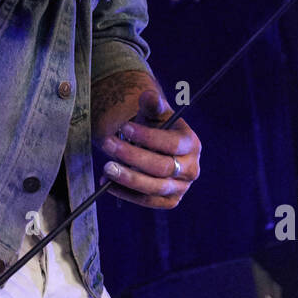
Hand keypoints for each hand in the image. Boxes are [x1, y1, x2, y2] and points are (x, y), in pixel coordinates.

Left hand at [97, 88, 200, 208]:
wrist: (155, 148)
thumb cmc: (155, 128)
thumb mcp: (154, 114)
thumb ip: (152, 104)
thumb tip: (148, 96)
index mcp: (192, 144)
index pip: (172, 144)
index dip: (147, 137)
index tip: (124, 127)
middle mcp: (191, 169)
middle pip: (162, 167)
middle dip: (132, 156)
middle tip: (107, 145)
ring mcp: (181, 188)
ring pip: (154, 187)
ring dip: (128, 178)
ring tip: (106, 168)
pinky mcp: (170, 201)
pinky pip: (148, 201)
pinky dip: (127, 194)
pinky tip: (108, 184)